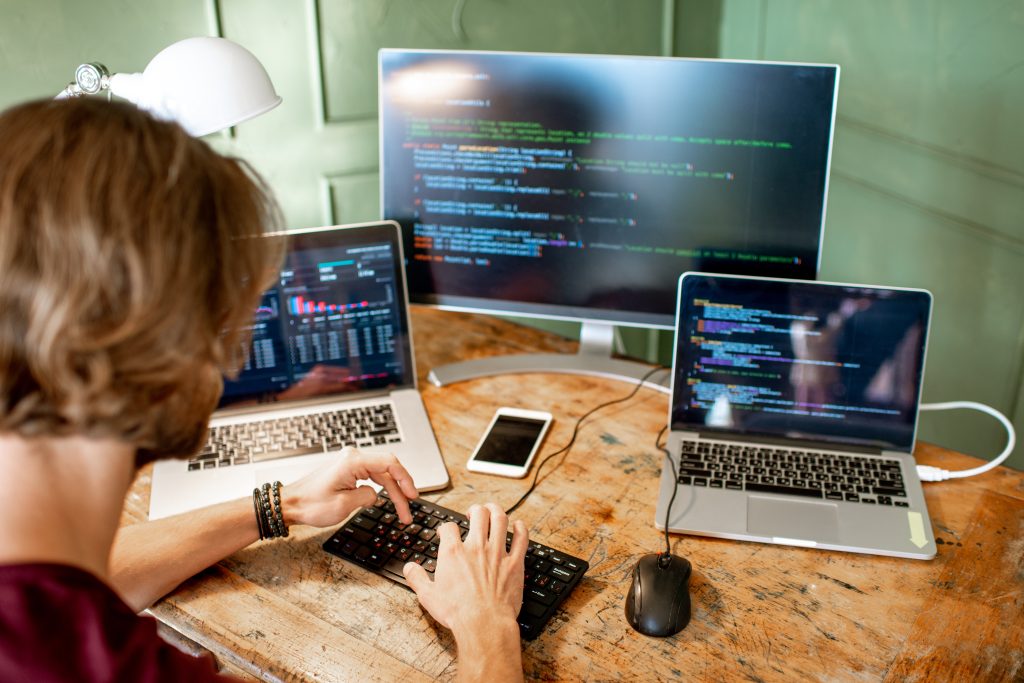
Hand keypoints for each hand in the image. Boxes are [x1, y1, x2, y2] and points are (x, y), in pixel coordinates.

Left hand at [282, 447, 417, 526]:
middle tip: (407, 513)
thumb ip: (367, 497)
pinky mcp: (347, 470)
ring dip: (392, 492)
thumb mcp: (343, 505)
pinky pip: (372, 476)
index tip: (412, 495)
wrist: (289, 504)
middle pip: (388, 471)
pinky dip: (381, 489)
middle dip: (400, 492)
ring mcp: (350, 462)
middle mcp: (353, 457)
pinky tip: (386, 500)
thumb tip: (376, 495)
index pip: (390, 463)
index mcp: (353, 461)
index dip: (406, 479)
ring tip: (401, 511)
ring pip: (381, 475)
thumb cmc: (310, 504)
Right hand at [403, 503, 527, 633]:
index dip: (445, 528)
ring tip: (492, 510)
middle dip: (474, 509)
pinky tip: (519, 525)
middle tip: (473, 513)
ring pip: (500, 519)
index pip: (448, 527)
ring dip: (496, 510)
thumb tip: (409, 567)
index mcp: (453, 552)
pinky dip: (521, 529)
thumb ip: (416, 578)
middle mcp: (476, 547)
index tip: (446, 533)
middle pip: (478, 514)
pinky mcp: (515, 563)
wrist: (483, 623)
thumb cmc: (456, 611)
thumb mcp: (427, 596)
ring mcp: (497, 553)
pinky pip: (522, 539)